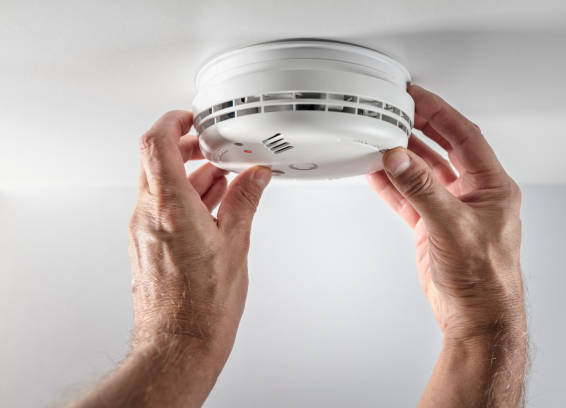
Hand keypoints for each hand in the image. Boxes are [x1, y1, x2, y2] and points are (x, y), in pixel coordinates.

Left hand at [72, 110, 270, 407]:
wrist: (179, 345)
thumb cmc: (203, 307)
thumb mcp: (235, 245)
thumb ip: (244, 202)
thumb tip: (254, 177)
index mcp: (171, 208)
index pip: (157, 144)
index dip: (173, 121)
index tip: (192, 118)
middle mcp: (149, 215)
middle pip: (156, 160)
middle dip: (186, 147)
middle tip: (212, 147)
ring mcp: (143, 231)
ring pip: (160, 184)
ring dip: (189, 175)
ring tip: (223, 180)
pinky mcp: (146, 245)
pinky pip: (160, 206)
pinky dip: (184, 197)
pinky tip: (211, 206)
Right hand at [367, 85, 526, 406]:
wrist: (474, 316)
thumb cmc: (484, 277)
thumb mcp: (452, 225)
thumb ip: (422, 189)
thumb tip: (398, 158)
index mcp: (491, 186)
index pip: (464, 135)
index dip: (439, 112)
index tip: (416, 97)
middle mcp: (472, 193)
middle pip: (442, 148)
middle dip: (419, 128)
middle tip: (395, 110)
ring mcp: (450, 209)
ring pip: (422, 172)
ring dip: (402, 156)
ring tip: (380, 137)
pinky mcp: (432, 226)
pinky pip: (408, 197)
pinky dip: (392, 185)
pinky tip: (376, 173)